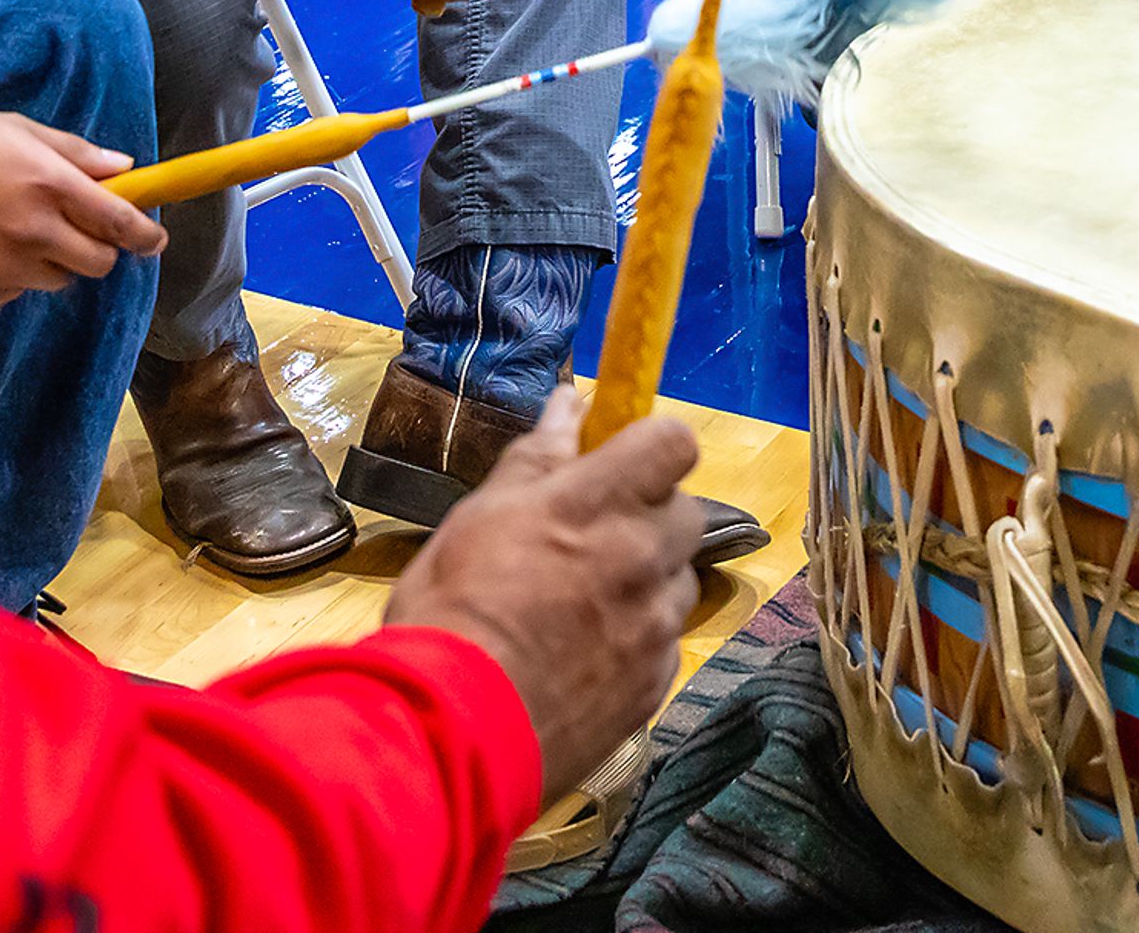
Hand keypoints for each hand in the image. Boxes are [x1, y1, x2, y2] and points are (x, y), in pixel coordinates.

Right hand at [0, 102, 167, 305]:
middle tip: (79, 229)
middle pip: (99, 263)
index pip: (120, 224)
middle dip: (100, 250)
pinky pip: (16, 290)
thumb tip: (123, 167)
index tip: (155, 239)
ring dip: (52, 260)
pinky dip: (12, 272)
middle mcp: (34, 232)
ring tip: (10, 225)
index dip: (146, 236)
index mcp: (49, 185)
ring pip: (58, 279)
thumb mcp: (15, 130)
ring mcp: (6, 268)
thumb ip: (75, 152)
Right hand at [386, 387, 702, 805]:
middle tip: (592, 537)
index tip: (618, 464)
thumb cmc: (451, 613)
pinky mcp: (657, 683)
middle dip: (650, 514)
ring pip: (680, 580)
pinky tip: (586, 656)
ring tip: (583, 606)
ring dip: (648, 579)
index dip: (650, 447)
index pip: (673, 443)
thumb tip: (568, 404)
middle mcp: (643, 558)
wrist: (455, 733)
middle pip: (687, 511)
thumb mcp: (478, 518)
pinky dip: (638, 639)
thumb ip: (536, 459)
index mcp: (598, 505)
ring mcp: (655, 625)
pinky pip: (666, 641)